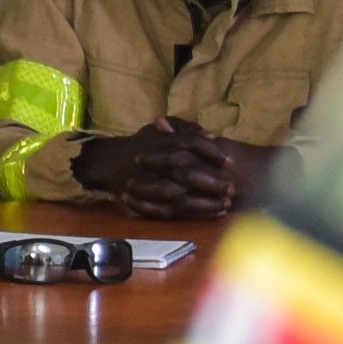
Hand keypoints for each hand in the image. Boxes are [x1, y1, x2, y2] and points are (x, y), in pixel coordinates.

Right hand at [73, 123, 249, 216]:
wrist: (110, 161)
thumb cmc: (141, 144)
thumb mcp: (160, 129)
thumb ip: (185, 129)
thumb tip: (210, 135)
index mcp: (164, 142)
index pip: (192, 144)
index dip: (212, 153)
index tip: (230, 162)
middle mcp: (160, 164)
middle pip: (190, 174)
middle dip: (213, 183)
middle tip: (232, 188)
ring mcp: (153, 185)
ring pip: (183, 196)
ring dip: (206, 202)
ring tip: (225, 205)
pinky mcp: (150, 203)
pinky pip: (174, 211)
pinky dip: (193, 214)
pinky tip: (211, 214)